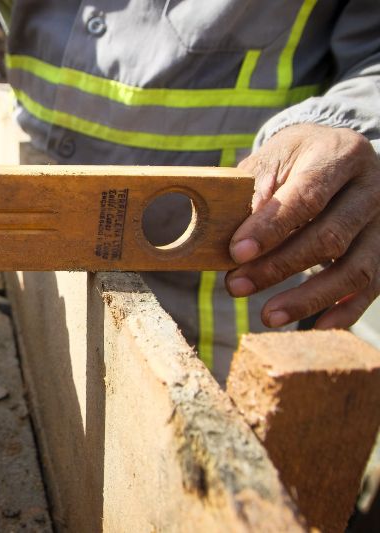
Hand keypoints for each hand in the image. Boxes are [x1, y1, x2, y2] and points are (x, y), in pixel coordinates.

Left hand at [225, 124, 379, 329]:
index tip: (235, 253)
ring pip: (354, 268)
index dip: (271, 228)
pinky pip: (372, 286)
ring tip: (267, 316)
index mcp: (341, 155)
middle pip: (330, 237)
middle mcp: (371, 187)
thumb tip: (238, 241)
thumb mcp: (270, 161)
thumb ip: (254, 194)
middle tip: (235, 286)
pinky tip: (316, 327)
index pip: (308, 196)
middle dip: (278, 267)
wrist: (331, 154)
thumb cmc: (291, 161)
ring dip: (308, 297)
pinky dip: (345, 310)